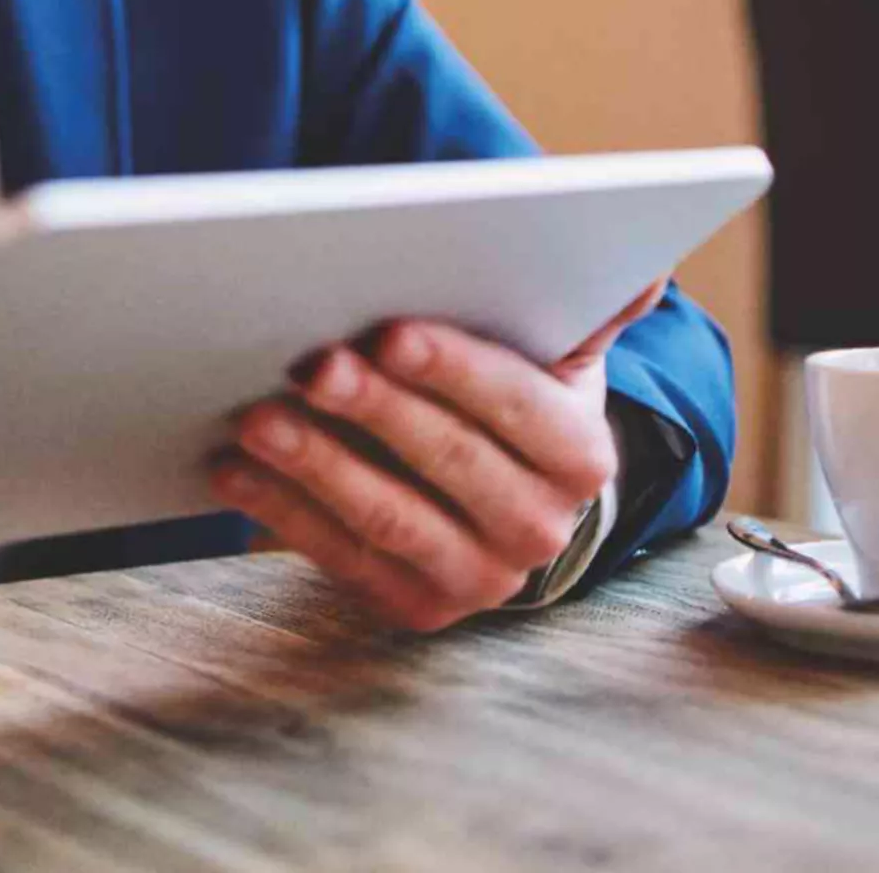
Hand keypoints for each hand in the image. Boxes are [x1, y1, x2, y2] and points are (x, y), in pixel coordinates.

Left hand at [207, 279, 667, 632]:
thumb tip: (645, 273)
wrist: (505, 496)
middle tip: (309, 363)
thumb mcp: (557, 351)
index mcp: (580, 455)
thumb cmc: (513, 392)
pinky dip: (279, 508)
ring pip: (386, 515)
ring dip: (314, 463)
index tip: (388, 331)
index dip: (451, 368)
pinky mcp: (411, 605)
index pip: (515, 403)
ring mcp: (474, 577)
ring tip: (255, 415)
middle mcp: (538, 528)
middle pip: (446, 460)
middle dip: (373, 408)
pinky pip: (336, 555)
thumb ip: (589, 309)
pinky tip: (233, 465)